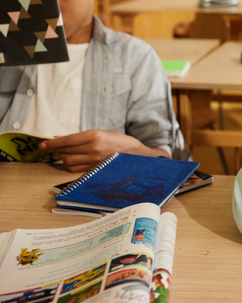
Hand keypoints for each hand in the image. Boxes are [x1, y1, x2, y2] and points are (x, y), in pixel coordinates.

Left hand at [39, 130, 157, 172]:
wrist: (137, 155)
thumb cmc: (120, 142)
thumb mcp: (102, 133)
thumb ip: (82, 136)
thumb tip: (60, 138)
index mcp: (95, 136)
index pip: (67, 140)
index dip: (53, 143)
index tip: (43, 144)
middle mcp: (94, 149)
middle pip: (65, 151)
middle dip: (56, 150)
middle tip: (54, 147)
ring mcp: (94, 161)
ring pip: (68, 161)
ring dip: (63, 157)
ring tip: (65, 153)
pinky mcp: (95, 170)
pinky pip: (75, 169)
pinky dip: (70, 164)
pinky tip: (72, 160)